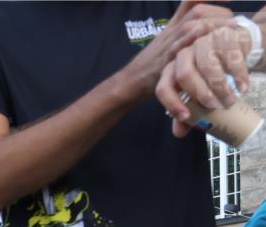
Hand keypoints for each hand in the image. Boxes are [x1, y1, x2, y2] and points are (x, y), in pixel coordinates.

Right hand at [121, 2, 235, 101]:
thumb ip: (187, 37)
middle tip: (233, 24)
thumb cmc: (152, 67)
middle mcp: (171, 31)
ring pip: (192, 23)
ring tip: (230, 32)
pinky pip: (179, 45)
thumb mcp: (169, 45)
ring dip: (214, 24)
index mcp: (173, 26)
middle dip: (219, 12)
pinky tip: (207, 37)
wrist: (131, 81)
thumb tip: (210, 33)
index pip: (191, 1)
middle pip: (196, 9)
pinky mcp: (165, 61)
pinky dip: (194, 37)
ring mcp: (168, 45)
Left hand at [158, 17, 254, 134]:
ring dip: (221, 87)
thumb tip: (178, 134)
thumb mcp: (198, 92)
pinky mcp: (223, 36)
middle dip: (200, 94)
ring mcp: (203, 43)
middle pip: (184, 75)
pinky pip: (230, 57)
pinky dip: (238, 75)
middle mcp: (183, 55)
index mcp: (171, 70)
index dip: (172, 103)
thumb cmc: (210, 74)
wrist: (233, 48)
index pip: (163, 87)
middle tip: (215, 107)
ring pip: (208, 66)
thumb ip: (188, 111)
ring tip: (231, 101)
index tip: (186, 118)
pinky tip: (243, 87)